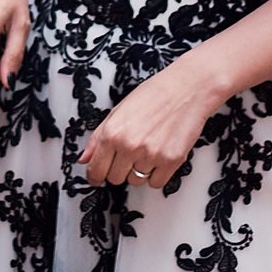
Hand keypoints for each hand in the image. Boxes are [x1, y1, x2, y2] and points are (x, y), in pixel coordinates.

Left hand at [77, 59, 221, 187]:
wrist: (187, 88)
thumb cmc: (153, 95)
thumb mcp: (118, 111)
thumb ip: (98, 137)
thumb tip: (83, 159)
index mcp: (113, 132)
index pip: (96, 169)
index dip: (95, 176)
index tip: (97, 177)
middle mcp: (130, 146)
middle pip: (115, 179)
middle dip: (118, 169)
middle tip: (128, 154)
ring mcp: (151, 155)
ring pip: (136, 182)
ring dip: (138, 171)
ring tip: (147, 149)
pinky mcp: (171, 161)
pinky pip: (156, 183)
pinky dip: (156, 175)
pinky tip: (158, 156)